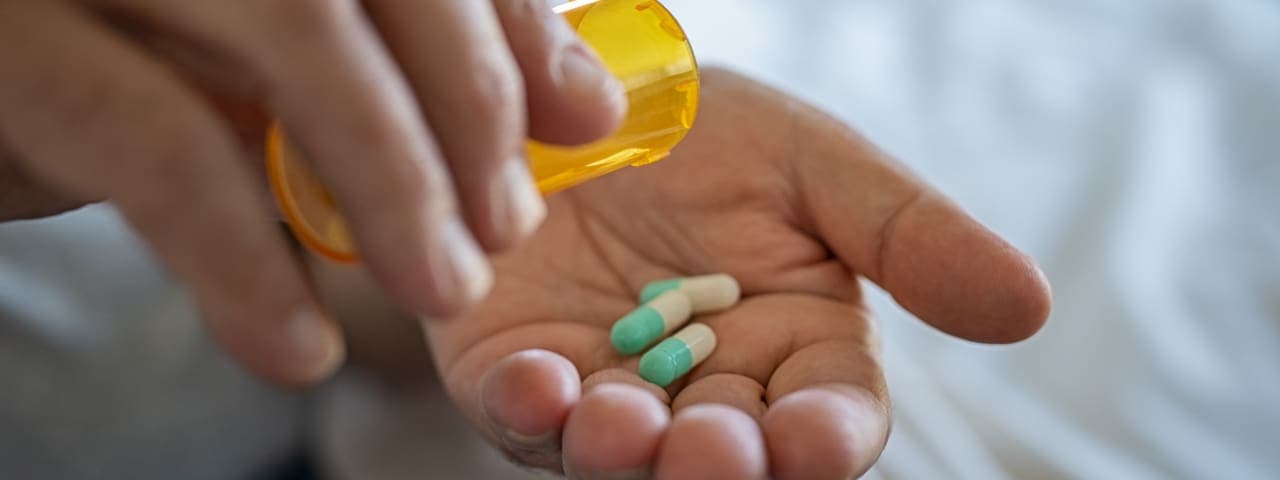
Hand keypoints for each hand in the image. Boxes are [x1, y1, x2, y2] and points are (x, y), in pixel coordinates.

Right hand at [0, 0, 624, 384]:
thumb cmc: (150, 57)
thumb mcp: (295, 48)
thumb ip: (427, 57)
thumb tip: (586, 106)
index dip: (510, 29)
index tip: (578, 125)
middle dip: (467, 103)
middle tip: (506, 226)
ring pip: (291, 35)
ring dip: (389, 180)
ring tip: (441, 288)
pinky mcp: (12, 49)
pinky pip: (161, 147)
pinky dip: (246, 257)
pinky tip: (298, 344)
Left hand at [426, 68, 1051, 478]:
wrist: (578, 99)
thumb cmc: (707, 131)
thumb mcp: (816, 164)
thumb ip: (908, 236)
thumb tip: (1030, 306)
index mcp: (793, 349)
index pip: (827, 420)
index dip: (822, 441)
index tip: (808, 437)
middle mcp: (703, 391)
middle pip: (726, 462)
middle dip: (719, 466)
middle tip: (712, 448)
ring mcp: (606, 391)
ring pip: (621, 458)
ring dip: (622, 454)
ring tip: (621, 421)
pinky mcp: (515, 373)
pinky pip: (517, 414)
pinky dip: (526, 409)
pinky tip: (537, 383)